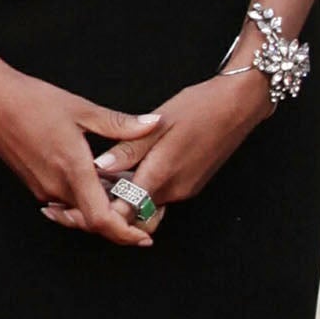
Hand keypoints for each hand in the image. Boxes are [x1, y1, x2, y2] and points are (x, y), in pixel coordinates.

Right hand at [0, 60, 160, 248]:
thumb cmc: (31, 102)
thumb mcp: (82, 109)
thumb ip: (120, 124)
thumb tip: (152, 124)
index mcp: (72, 170)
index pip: (100, 219)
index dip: (124, 234)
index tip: (143, 237)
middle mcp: (56, 186)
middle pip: (92, 220)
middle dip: (119, 220)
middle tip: (142, 209)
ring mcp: (42, 188)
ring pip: (79, 210)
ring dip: (100, 206)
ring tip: (119, 188)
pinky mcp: (34, 183)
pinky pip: (66, 199)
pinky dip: (84, 196)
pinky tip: (95, 177)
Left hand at [71, 65, 272, 228]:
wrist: (240, 105)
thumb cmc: (200, 108)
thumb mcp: (157, 123)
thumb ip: (128, 149)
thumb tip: (98, 167)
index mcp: (162, 176)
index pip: (125, 213)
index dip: (100, 212)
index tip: (79, 201)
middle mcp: (175, 191)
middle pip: (134, 214)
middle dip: (108, 208)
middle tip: (86, 190)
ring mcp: (185, 189)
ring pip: (147, 207)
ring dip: (125, 199)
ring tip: (102, 179)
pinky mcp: (191, 184)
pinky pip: (159, 197)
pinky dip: (140, 191)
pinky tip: (126, 172)